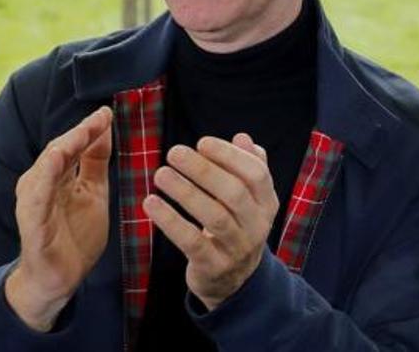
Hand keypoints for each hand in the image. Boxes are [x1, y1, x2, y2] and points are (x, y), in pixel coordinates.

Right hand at [5, 107, 112, 331]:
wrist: (62, 277)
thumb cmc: (75, 233)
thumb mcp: (93, 191)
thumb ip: (95, 162)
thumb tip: (104, 127)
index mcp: (58, 177)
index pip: (72, 146)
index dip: (89, 129)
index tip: (107, 113)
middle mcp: (42, 185)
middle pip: (58, 152)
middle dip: (79, 133)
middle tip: (99, 118)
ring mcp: (35, 203)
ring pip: (46, 170)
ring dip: (63, 149)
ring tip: (81, 132)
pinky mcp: (33, 224)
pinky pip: (37, 198)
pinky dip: (45, 179)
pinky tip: (55, 162)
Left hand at [143, 133, 277, 310]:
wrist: (234, 282)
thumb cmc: (236, 228)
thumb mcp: (249, 201)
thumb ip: (248, 167)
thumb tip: (242, 137)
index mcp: (266, 203)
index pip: (256, 174)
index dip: (230, 156)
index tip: (202, 142)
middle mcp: (257, 225)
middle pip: (235, 193)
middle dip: (204, 170)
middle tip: (175, 152)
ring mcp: (237, 248)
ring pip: (214, 217)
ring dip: (186, 192)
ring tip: (161, 174)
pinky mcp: (213, 266)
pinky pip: (191, 242)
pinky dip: (171, 222)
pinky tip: (152, 204)